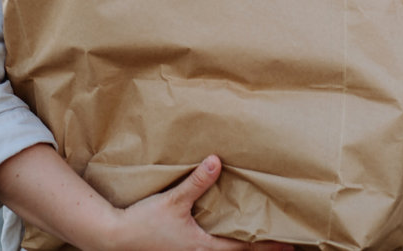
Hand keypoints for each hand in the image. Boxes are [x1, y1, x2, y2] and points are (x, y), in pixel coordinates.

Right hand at [106, 155, 293, 250]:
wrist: (114, 239)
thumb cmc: (143, 223)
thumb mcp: (173, 200)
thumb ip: (196, 182)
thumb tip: (216, 161)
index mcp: (202, 248)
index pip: (242, 249)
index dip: (266, 246)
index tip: (288, 245)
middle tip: (284, 248)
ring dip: (240, 250)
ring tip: (257, 243)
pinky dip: (222, 249)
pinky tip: (223, 240)